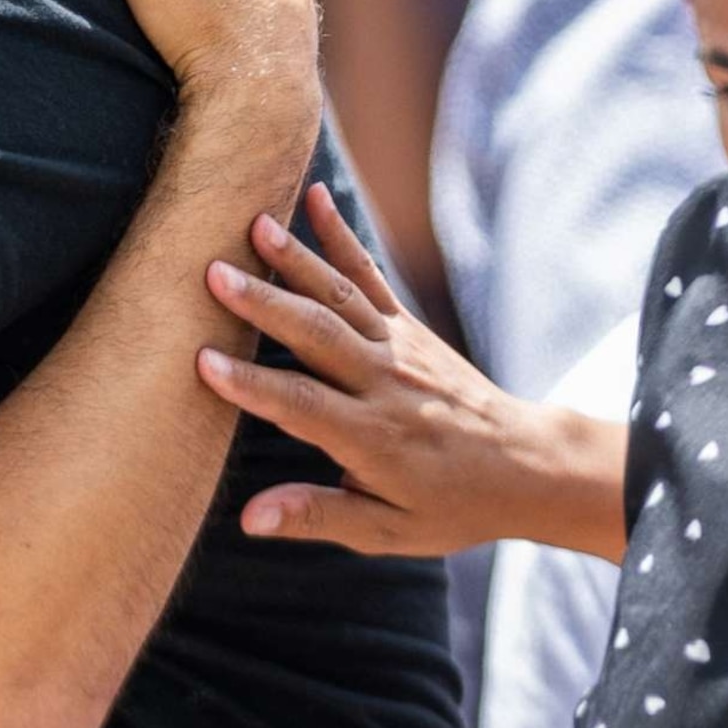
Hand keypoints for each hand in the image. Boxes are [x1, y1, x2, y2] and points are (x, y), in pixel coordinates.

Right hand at [198, 188, 628, 559]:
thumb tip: (249, 519)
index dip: (252, 385)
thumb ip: (316, 517)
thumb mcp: (386, 531)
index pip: (302, 405)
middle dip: (263, 303)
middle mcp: (384, 382)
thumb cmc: (448, 504)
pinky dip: (342, 235)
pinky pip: (370, 274)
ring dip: (295, 258)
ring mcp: (398, 346)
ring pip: (340, 295)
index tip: (203, 361)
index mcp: (372, 437)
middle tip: (213, 273)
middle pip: (316, 335)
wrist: (524, 464)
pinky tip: (316, 196)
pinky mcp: (408, 325)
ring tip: (252, 224)